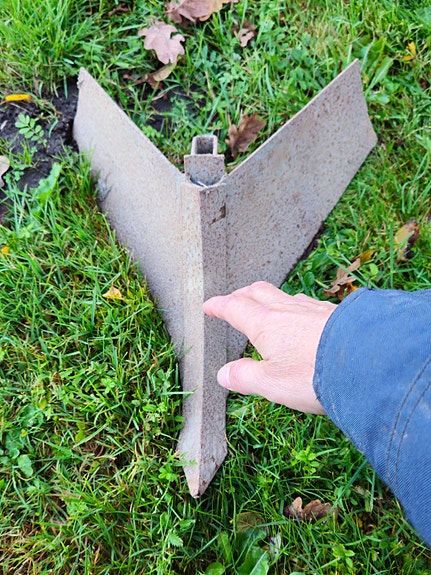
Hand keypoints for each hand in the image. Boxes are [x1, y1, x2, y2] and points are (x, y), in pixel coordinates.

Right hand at [203, 281, 336, 413]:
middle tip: (233, 300)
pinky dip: (295, 307)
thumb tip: (223, 374)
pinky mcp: (334, 313)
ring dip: (269, 298)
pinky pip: (307, 303)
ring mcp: (312, 308)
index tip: (209, 306)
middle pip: (258, 292)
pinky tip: (304, 318)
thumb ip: (245, 377)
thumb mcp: (271, 384)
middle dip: (241, 294)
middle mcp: (287, 310)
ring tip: (267, 308)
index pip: (234, 308)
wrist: (367, 361)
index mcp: (265, 324)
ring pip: (284, 296)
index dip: (219, 306)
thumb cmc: (314, 374)